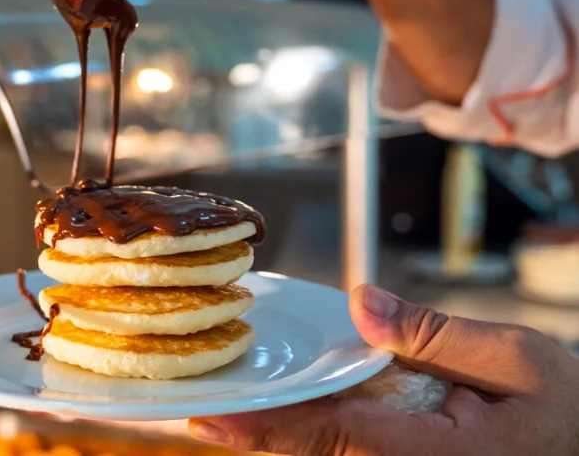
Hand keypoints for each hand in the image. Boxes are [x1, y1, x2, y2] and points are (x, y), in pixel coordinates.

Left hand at [188, 285, 578, 454]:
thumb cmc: (566, 410)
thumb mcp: (515, 359)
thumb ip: (435, 334)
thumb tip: (364, 304)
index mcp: (436, 453)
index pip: (335, 435)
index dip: (268, 427)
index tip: (210, 419)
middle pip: (316, 452)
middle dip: (260, 431)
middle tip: (202, 405)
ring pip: (328, 455)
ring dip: (281, 431)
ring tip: (230, 405)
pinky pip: (349, 449)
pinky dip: (313, 428)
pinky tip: (289, 408)